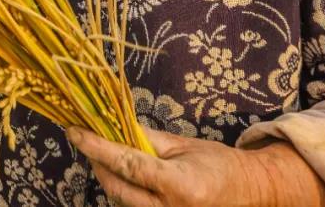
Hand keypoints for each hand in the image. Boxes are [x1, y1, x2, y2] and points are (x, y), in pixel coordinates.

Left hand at [66, 126, 324, 206]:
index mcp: (179, 184)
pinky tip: (122, 175)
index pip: (128, 164)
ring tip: (105, 155)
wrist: (249, 193)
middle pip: (117, 186)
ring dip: (108, 177)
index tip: (75, 131)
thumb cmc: (217, 164)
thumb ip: (148, 139)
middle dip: (97, 162)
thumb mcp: (184, 145)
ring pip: (121, 201)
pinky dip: (122, 191)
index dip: (98, 147)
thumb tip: (115, 125)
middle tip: (86, 139)